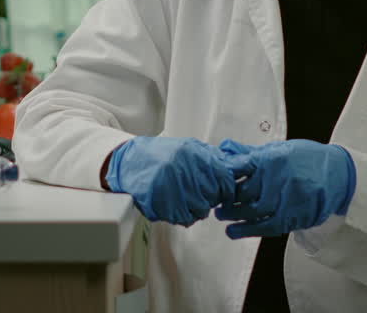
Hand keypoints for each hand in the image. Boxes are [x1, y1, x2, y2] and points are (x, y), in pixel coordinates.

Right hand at [105, 137, 235, 225]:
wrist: (128, 162)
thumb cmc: (159, 155)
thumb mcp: (187, 148)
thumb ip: (211, 158)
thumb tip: (238, 166)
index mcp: (192, 155)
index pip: (224, 178)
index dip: (227, 190)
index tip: (225, 194)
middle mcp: (183, 170)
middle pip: (213, 197)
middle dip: (209, 199)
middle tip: (199, 195)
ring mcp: (170, 187)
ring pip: (200, 210)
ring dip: (196, 209)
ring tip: (184, 200)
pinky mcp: (160, 202)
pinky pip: (183, 218)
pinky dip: (182, 216)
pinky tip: (174, 206)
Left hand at [214, 139, 356, 238]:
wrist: (339, 174)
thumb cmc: (307, 159)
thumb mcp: (278, 149)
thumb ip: (251, 153)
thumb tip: (225, 148)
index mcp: (271, 158)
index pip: (238, 168)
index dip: (223, 176)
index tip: (214, 179)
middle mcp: (276, 179)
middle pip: (242, 192)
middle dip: (225, 198)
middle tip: (215, 201)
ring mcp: (285, 199)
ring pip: (251, 211)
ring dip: (232, 215)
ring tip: (221, 216)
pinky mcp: (293, 216)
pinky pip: (266, 226)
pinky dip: (247, 230)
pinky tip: (234, 232)